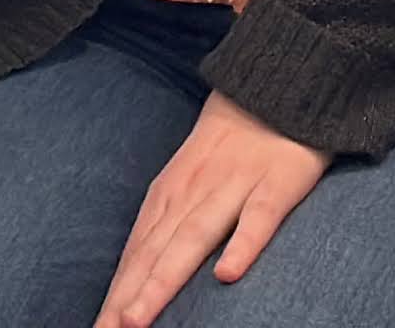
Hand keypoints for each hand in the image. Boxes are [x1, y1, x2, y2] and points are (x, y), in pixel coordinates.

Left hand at [94, 92, 325, 326]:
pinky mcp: (277, 182)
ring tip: (138, 317)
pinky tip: (227, 275)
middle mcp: (194, 191)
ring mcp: (234, 186)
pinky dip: (242, 244)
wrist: (275, 89)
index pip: (138, 250)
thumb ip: (167, 223)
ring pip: (194, 238)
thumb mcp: (188, 180)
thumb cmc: (228, 147)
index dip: (117, 292)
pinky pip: (259, 218)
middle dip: (128, 295)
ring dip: (163, 279)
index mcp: (171, 193)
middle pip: (156, 251)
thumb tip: (137, 272)